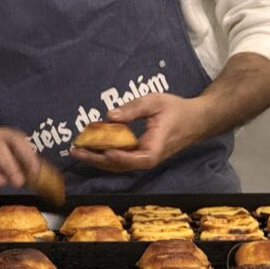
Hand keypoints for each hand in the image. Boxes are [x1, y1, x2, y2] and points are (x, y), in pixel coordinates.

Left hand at [70, 93, 211, 173]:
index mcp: (156, 147)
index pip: (138, 159)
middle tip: (75, 150)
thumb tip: (110, 116)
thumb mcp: (155, 102)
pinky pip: (120, 159)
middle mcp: (149, 158)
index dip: (121, 157)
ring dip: (96, 159)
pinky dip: (104, 155)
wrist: (194, 121)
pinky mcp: (140, 156)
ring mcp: (144, 159)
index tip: (103, 150)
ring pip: (118, 165)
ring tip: (76, 151)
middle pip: (121, 165)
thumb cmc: (176, 109)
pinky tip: (90, 148)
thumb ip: (133, 109)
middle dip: (96, 159)